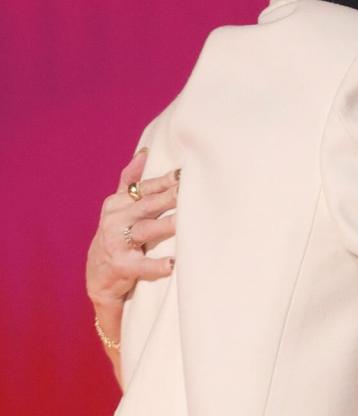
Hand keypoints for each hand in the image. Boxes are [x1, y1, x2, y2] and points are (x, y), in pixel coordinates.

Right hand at [85, 150, 178, 311]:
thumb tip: (145, 152)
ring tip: (183, 222)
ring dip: (165, 226)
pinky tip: (172, 264)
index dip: (166, 181)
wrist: (98, 275)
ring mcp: (117, 243)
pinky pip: (141, 266)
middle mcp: (116, 220)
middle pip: (148, 205)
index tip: (185, 173)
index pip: (146, 188)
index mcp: (117, 203)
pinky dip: (156, 266)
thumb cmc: (116, 234)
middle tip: (190, 190)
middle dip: (169, 197)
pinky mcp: (121, 267)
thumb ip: (129, 180)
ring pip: (145, 230)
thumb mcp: (118, 206)